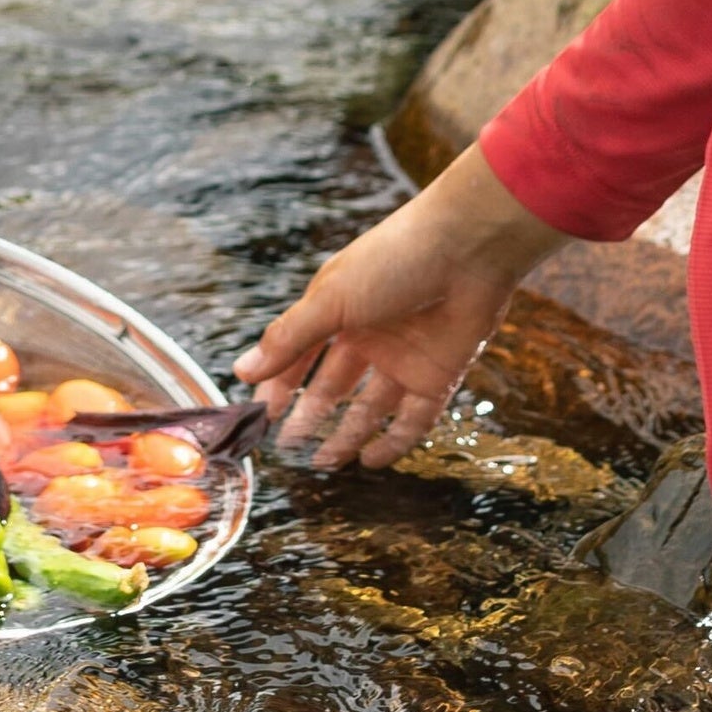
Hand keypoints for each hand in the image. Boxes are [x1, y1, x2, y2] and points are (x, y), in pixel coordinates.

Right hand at [235, 150, 561, 467]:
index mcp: (340, 311)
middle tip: (288, 447)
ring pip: (370, 407)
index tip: (261, 417)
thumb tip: (242, 371)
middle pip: (334, 385)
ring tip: (324, 463)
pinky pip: (414, 417)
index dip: (280, 386)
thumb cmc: (394, 260)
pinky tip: (371, 461)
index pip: (301, 356)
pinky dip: (394, 441)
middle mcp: (371, 336)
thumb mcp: (331, 300)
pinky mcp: (440, 375)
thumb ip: (289, 339)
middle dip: (311, 415)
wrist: (469, 248)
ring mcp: (405, 358)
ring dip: (347, 434)